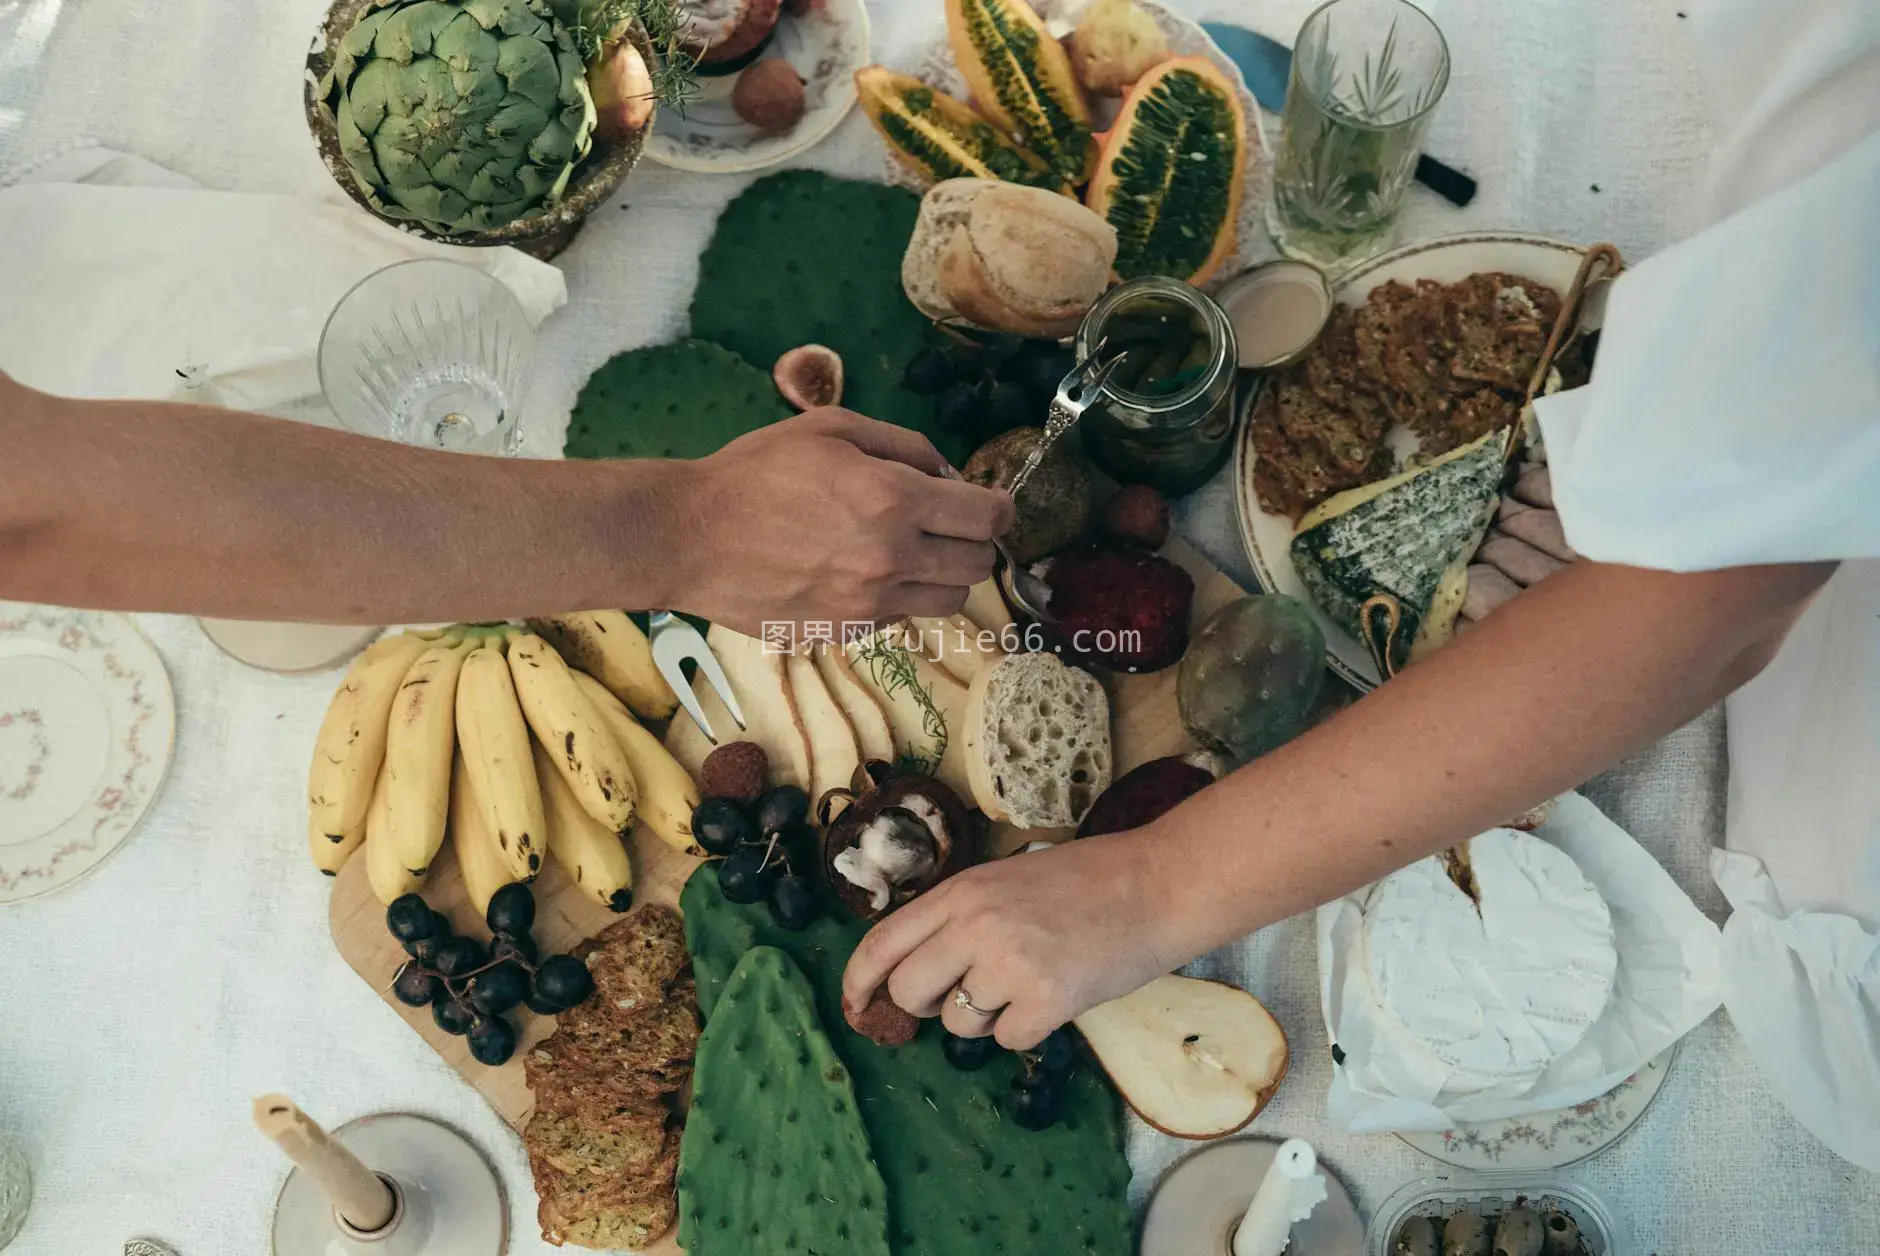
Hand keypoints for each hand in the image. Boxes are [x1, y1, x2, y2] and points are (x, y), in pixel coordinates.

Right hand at [680, 409, 1014, 633]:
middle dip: (974, 541)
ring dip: (943, 575)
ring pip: (950, 600)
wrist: (691, 537)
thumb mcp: (832, 430)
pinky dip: (898, 596)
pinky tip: (862, 573)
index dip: (998, 508)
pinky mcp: (846, 633)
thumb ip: (903, 445)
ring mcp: (870, 603)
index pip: (988, 517)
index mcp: (893, 499)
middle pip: (979, 564)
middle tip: (947, 525)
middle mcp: (892, 557)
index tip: (987, 503)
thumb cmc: (755, 472)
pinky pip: (901, 616)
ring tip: (910, 552)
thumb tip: (946, 472)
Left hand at [841, 832, 1188, 1049]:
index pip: (883, 942)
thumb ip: (959, 916)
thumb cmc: (1087, 881)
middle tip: (966, 994)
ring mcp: (1010, 963)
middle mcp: (975, 925)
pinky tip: (1056, 995)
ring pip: (960, 1023)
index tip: (854, 1005)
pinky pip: (1008, 1039)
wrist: (1157, 885)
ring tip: (1029, 981)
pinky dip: (1029, 1028)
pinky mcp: (1047, 1000)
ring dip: (987, 1016)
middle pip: (909, 991)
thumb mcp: (1006, 880)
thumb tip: (916, 970)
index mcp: (961, 891)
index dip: (859, 981)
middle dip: (928, 1005)